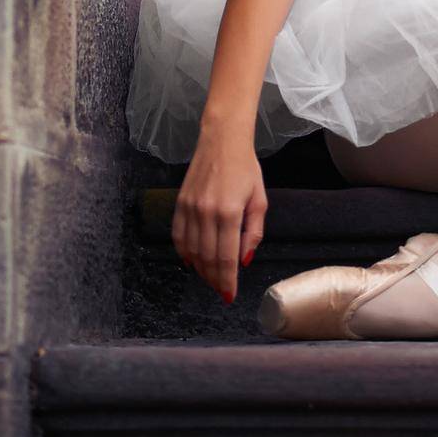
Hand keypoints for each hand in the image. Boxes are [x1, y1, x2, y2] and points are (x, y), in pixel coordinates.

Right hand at [172, 127, 267, 304]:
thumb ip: (253, 231)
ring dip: (200, 269)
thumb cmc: (246, 168)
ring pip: (191, 251)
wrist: (222, 140)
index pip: (226, 257)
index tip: (229, 295)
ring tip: (210, 278)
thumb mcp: (259, 199)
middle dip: (214, 279)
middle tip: (221, 290)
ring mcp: (190, 208)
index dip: (227, 280)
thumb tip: (245, 260)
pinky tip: (191, 262)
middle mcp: (206, 212)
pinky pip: (178, 236)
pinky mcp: (179, 203)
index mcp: (229, 212)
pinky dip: (184, 253)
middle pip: (207, 258)